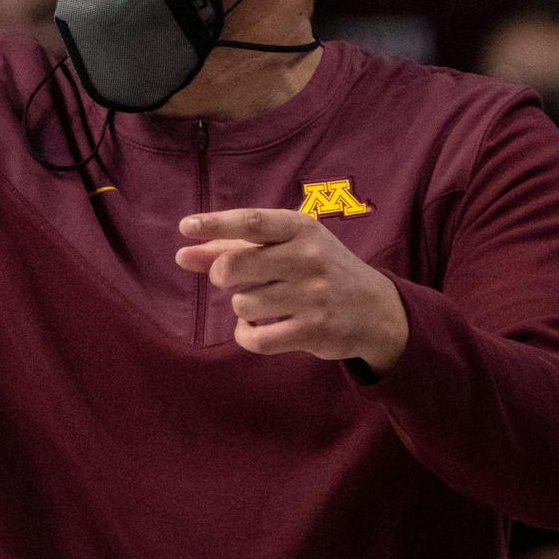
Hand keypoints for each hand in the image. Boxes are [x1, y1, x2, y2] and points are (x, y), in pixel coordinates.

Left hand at [175, 208, 408, 370]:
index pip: (251, 221)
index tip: (186, 227)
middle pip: (234, 266)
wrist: (375, 309)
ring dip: (242, 307)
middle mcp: (308, 258)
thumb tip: (183, 255)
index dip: (214, 224)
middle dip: (222, 275)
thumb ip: (233, 248)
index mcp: (301, 228)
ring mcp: (313, 295)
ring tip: (265, 303)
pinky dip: (246, 334)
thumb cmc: (319, 270)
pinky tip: (255, 328)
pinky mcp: (314, 330)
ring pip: (242, 304)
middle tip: (232, 278)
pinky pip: (255, 337)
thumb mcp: (285, 247)